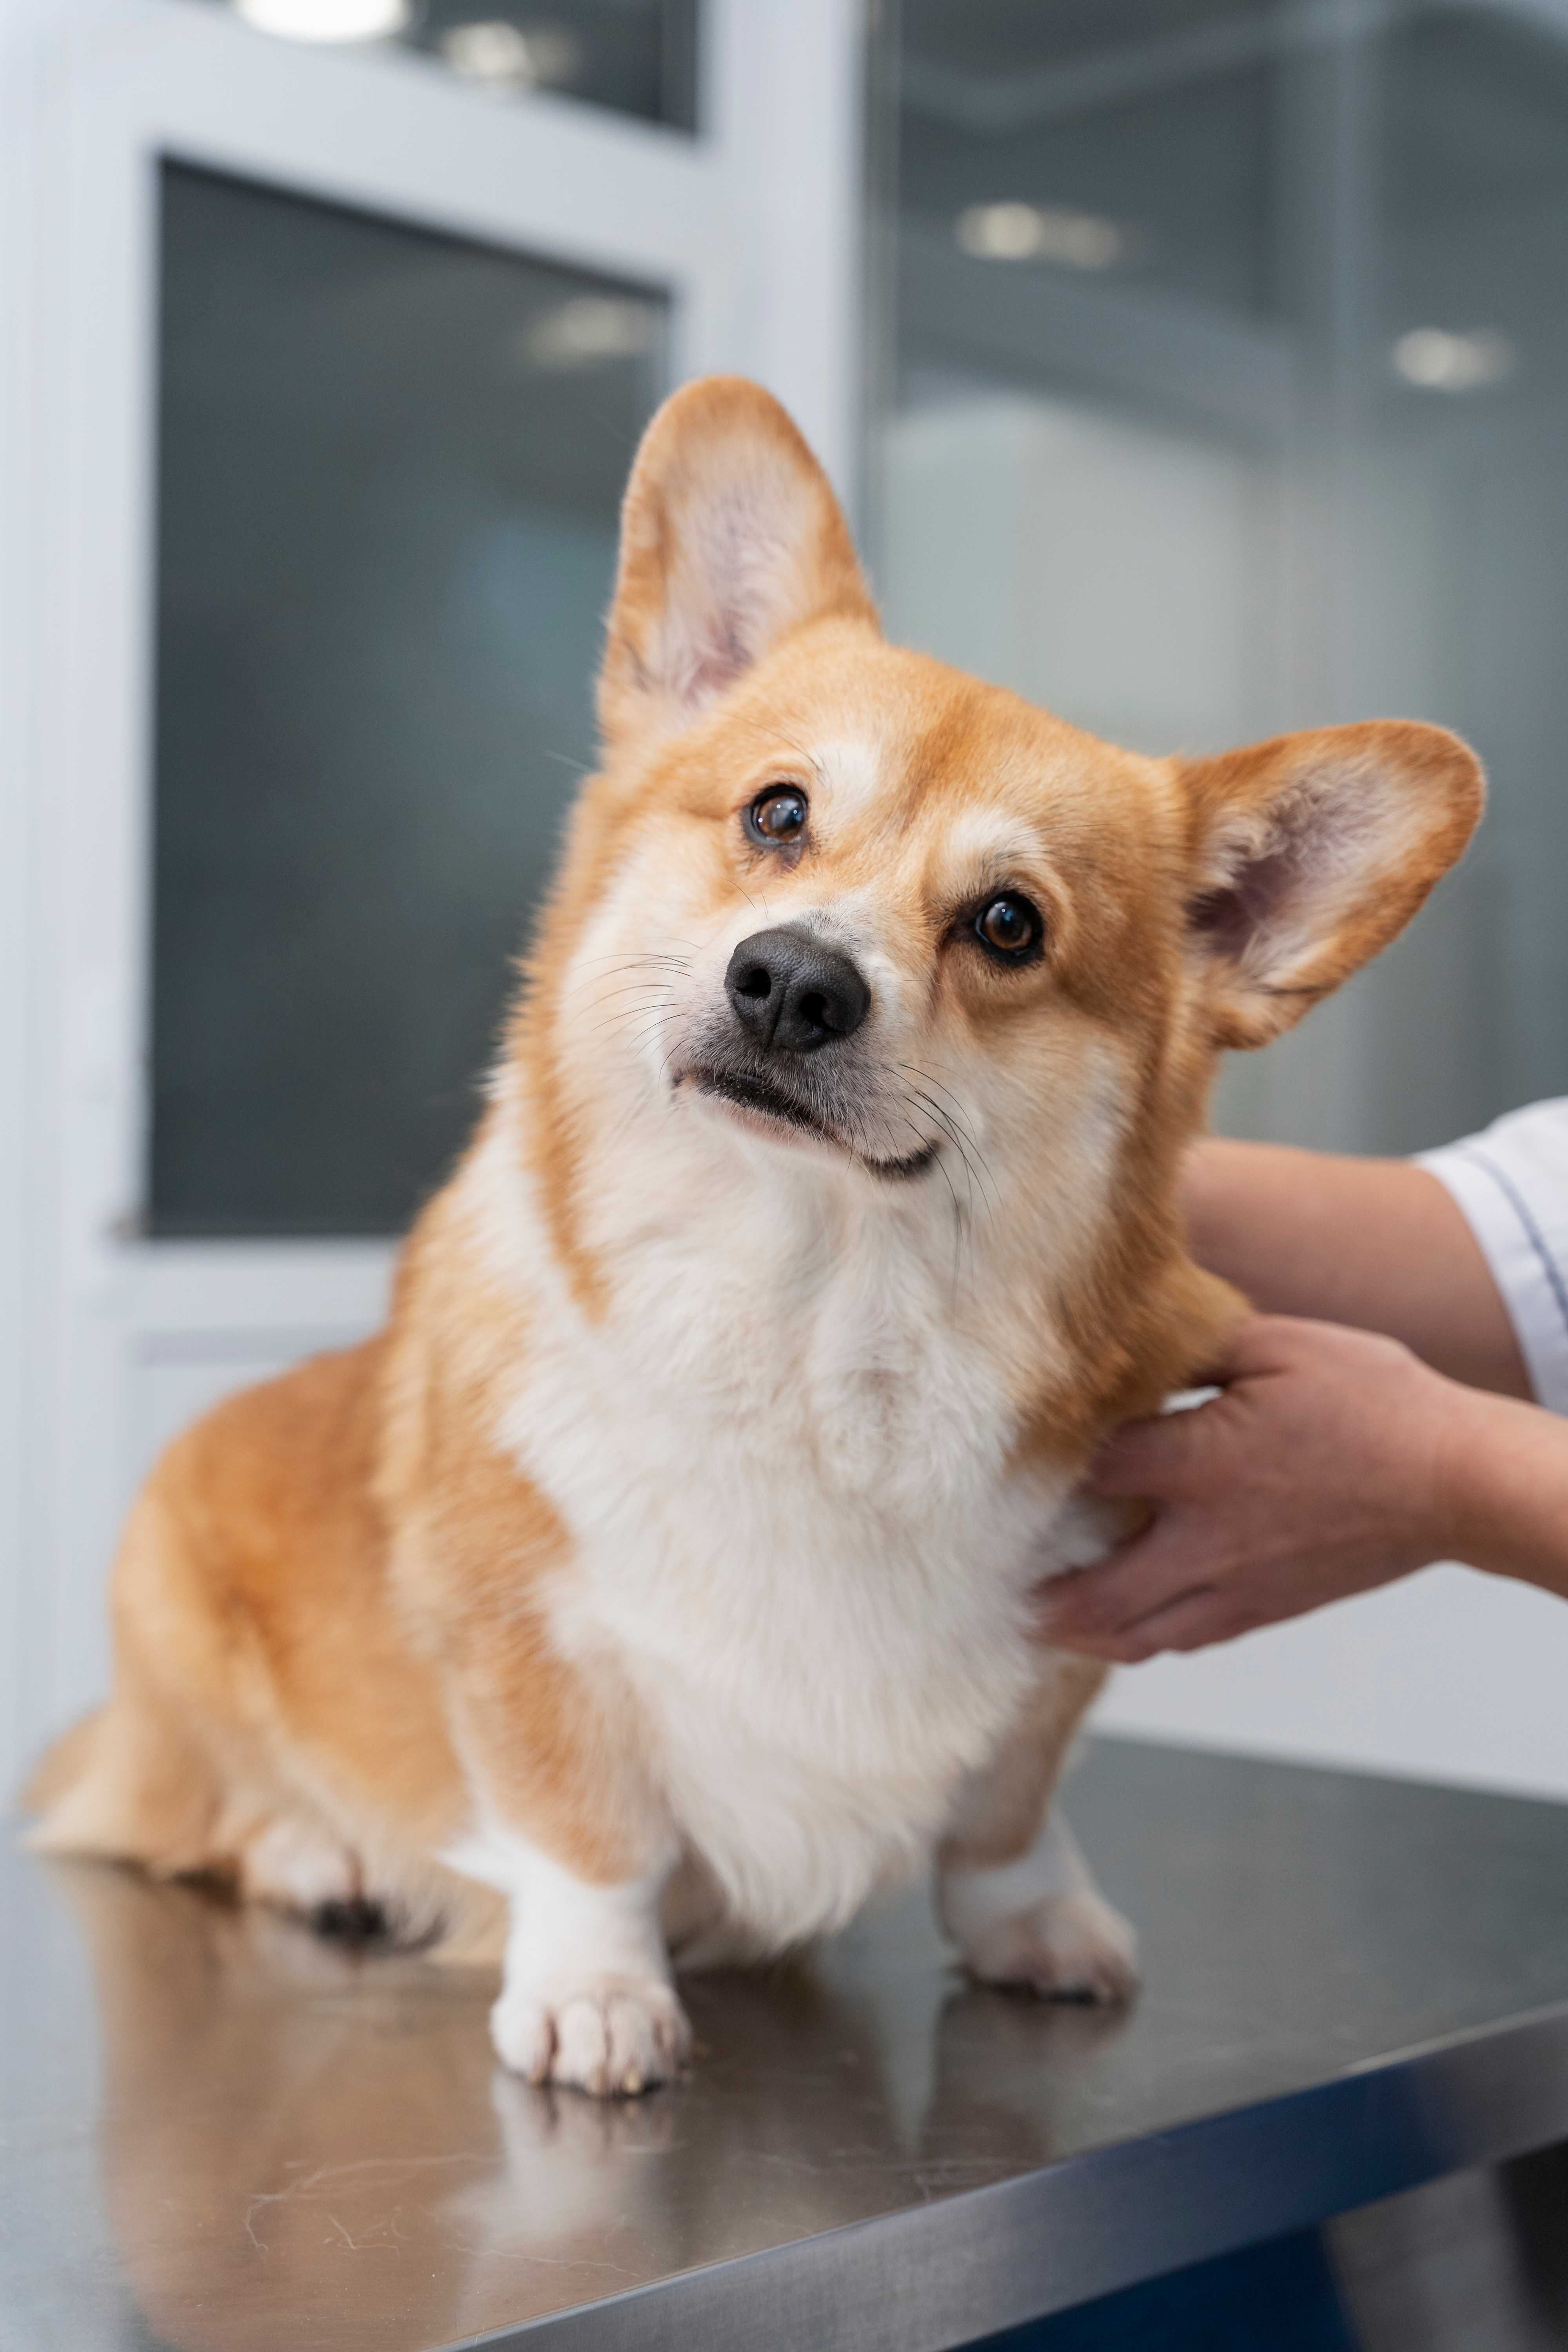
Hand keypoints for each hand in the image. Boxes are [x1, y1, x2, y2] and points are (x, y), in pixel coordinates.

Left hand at [1037, 1316, 1471, 1661]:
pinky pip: (1192, 1639)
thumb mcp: (1278, 1344)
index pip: (1092, 1473)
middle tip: (1001, 1593)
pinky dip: (1147, 1642)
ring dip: (1085, 1634)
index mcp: (1200, 1463)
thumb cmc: (1373, 1400)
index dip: (1043, 1472)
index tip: (1007, 1470)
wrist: (1455, 1479)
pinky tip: (1126, 1633)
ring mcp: (1240, 1583)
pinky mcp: (1272, 1607)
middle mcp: (1208, 1537)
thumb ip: (1197, 1344)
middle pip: (1101, 1589)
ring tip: (1043, 1627)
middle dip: (1046, 1597)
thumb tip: (1136, 1335)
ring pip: (1142, 1633)